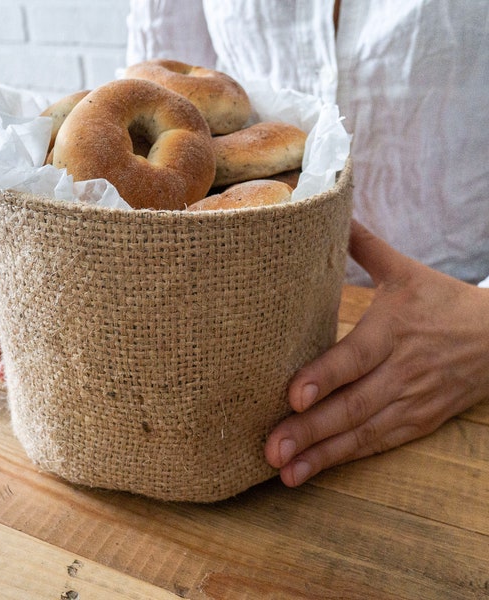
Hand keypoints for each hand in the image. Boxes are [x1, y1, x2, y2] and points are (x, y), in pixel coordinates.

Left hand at [265, 220, 488, 485]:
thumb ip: (364, 245)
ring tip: (283, 471)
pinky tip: (311, 471)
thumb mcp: (405, 270)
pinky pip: (376, 445)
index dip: (326, 377)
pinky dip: (343, 460)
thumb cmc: (441, 302)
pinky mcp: (416, 423)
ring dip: (321, 455)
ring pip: (362, 433)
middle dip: (310, 430)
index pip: (356, 357)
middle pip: (353, 405)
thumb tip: (331, 212)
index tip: (293, 396)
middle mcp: (401, 370)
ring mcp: (410, 401)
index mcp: (394, 329)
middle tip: (271, 449)